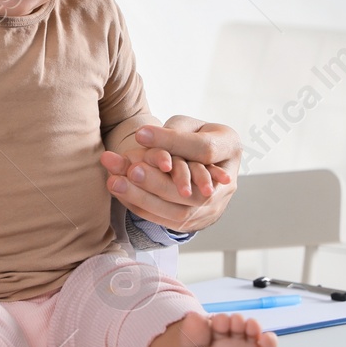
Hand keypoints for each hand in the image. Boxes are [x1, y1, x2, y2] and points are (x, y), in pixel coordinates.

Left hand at [99, 116, 239, 234]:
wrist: (203, 162)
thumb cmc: (193, 136)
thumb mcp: (187, 124)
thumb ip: (171, 132)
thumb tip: (142, 136)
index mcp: (229, 148)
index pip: (204, 150)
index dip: (173, 143)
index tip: (140, 135)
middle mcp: (227, 184)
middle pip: (192, 191)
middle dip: (156, 181)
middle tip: (129, 170)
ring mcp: (214, 208)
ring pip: (179, 211)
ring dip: (143, 198)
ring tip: (115, 182)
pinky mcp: (196, 221)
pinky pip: (167, 220)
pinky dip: (142, 206)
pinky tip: (120, 193)